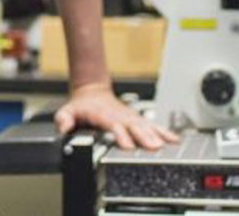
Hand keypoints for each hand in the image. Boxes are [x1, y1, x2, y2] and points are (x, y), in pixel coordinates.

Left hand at [53, 82, 178, 150]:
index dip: (120, 134)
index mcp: (103, 115)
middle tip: (154, 147)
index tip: (128, 144)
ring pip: (145, 125)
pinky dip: (164, 131)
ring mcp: (129, 117)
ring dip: (157, 134)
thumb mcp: (67, 110)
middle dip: (144, 136)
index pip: (113, 125)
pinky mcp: (136, 119)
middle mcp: (119, 116)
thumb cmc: (81, 106)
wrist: (92, 92)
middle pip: (133, 126)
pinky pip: (152, 125)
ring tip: (169, 144)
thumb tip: (64, 127)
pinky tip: (174, 140)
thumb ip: (64, 119)